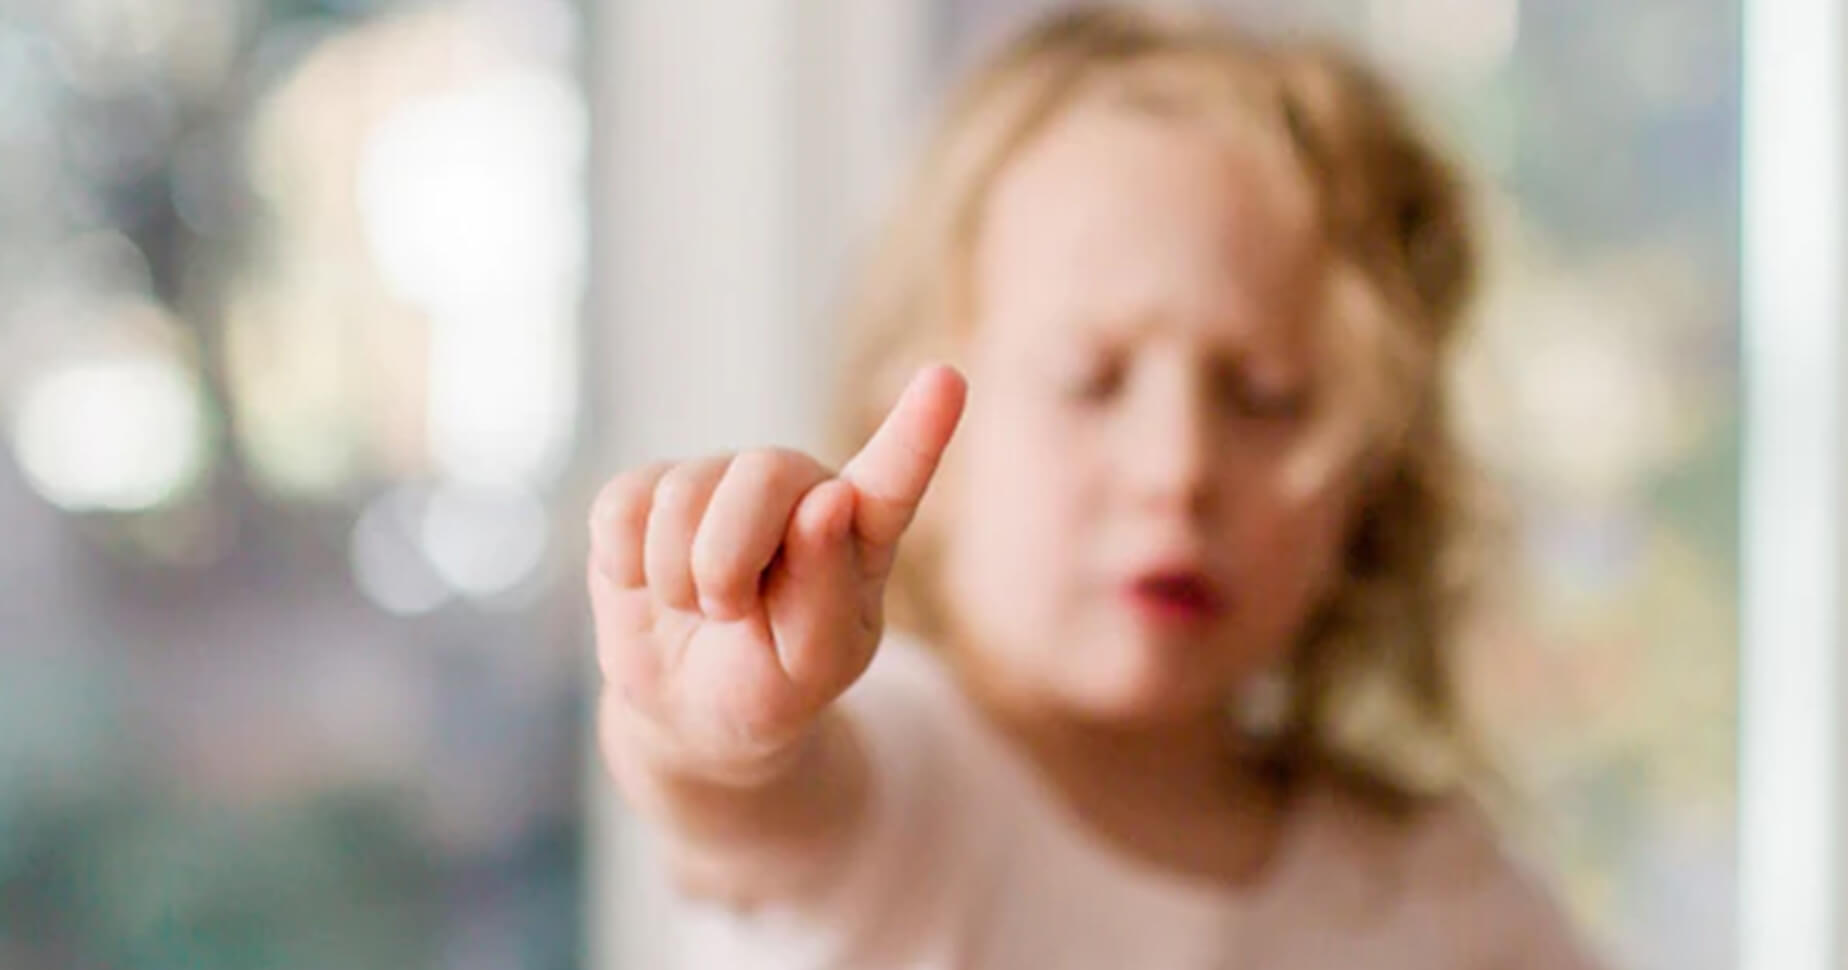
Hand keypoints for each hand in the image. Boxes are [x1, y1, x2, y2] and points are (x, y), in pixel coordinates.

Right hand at [589, 366, 965, 784]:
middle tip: (728, 614)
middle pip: (765, 474)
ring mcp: (721, 478)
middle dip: (729, 562)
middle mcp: (797, 485)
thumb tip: (827, 497)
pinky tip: (648, 585)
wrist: (690, 703)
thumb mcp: (811, 666)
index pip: (894, 477)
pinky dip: (627, 568)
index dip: (918, 431)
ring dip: (679, 581)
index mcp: (861, 529)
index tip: (947, 380)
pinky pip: (622, 508)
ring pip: (683, 496)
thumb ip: (826, 591)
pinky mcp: (649, 487)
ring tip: (699, 608)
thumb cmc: (771, 683)